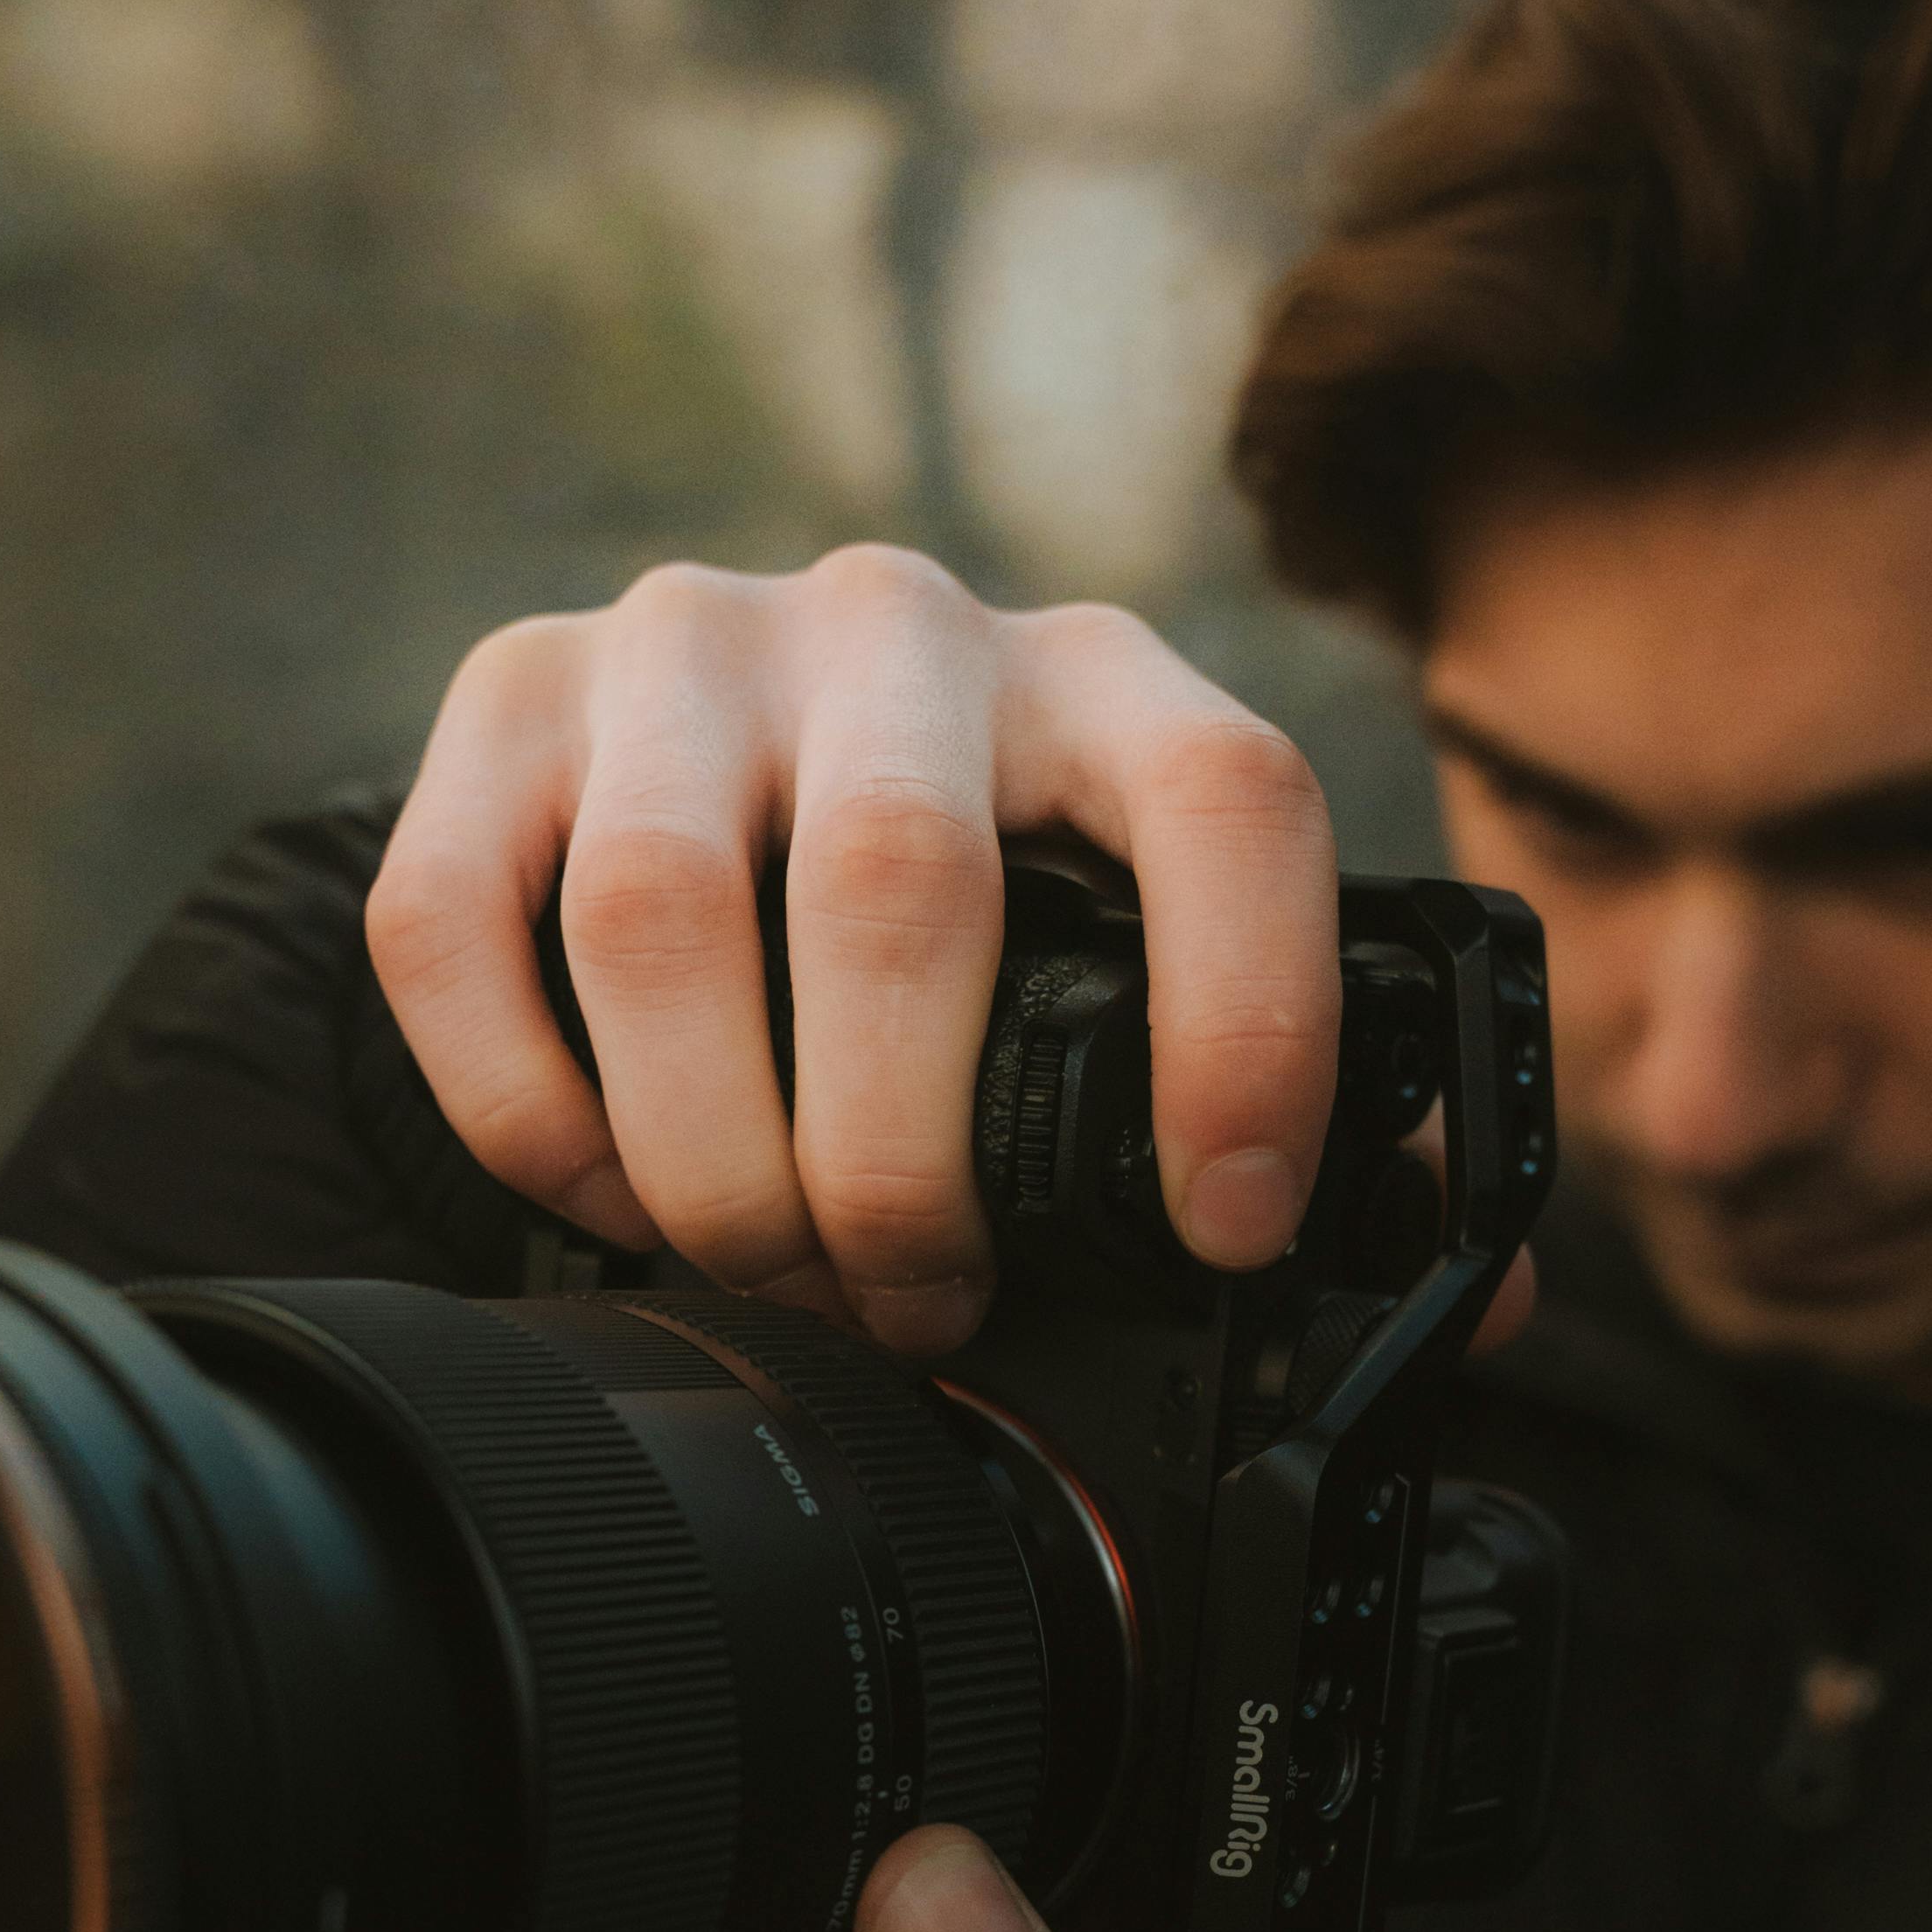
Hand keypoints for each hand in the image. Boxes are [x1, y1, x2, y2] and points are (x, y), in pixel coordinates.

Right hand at [367, 546, 1345, 1354]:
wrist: (720, 766)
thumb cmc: (981, 917)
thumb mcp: (1153, 970)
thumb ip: (1314, 1119)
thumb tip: (1468, 1308)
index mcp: (1107, 681)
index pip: (1230, 800)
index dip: (1251, 1026)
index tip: (1230, 1230)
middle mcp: (899, 623)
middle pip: (899, 888)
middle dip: (903, 1162)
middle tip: (920, 1305)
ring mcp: (683, 640)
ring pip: (662, 912)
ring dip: (714, 1158)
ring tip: (769, 1273)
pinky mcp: (506, 700)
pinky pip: (463, 925)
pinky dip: (527, 1107)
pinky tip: (609, 1195)